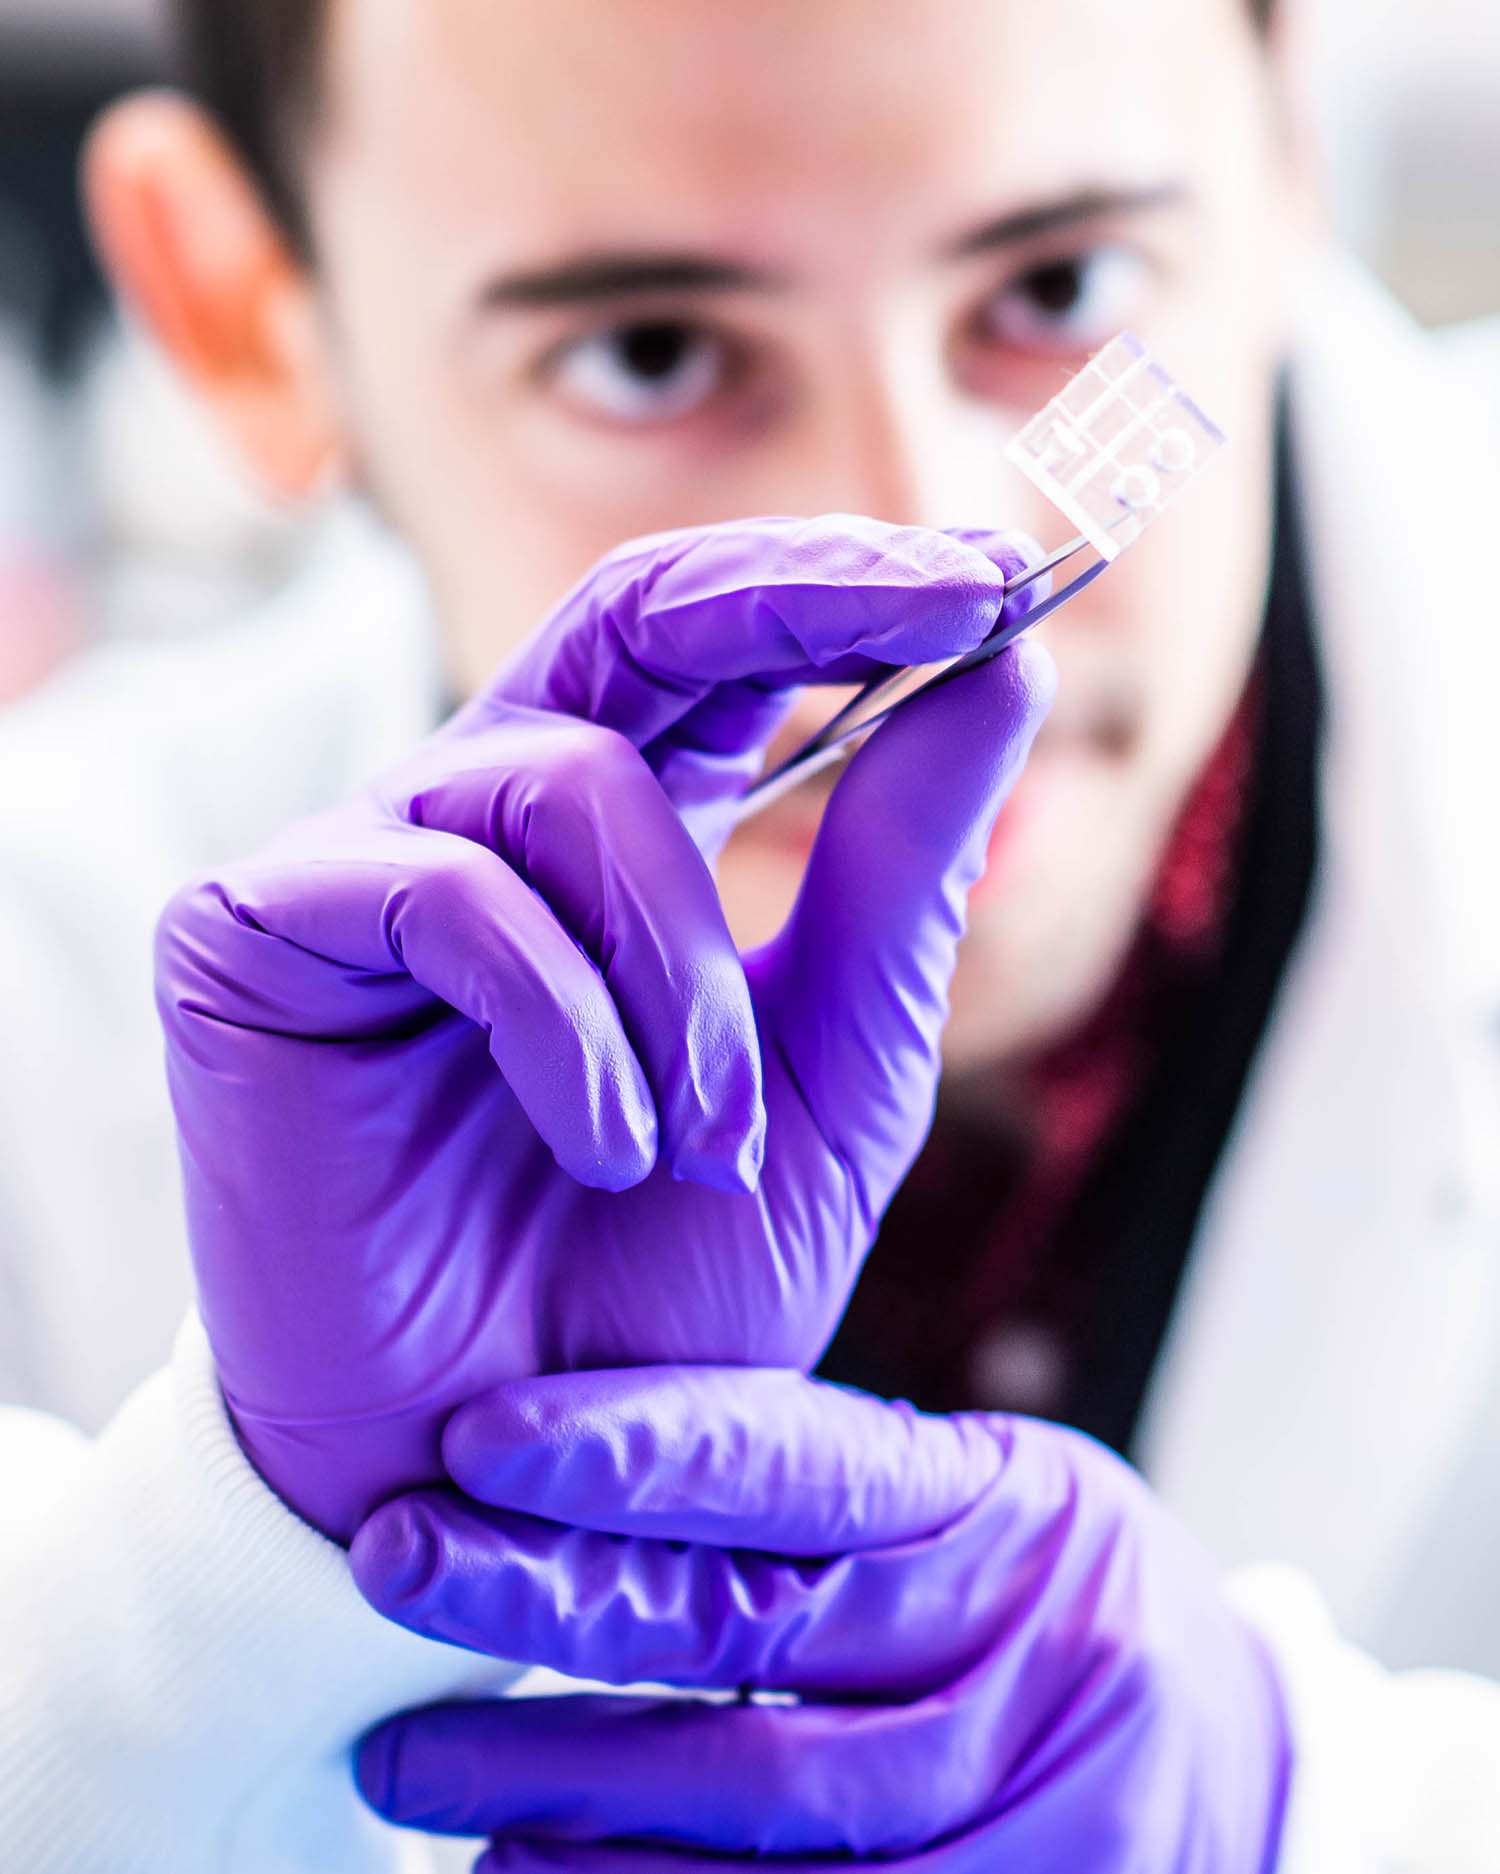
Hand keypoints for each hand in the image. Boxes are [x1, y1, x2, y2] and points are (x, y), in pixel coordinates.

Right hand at [155, 516, 1052, 1537]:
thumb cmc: (653, 1286)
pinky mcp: (257, 928)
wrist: (496, 1476)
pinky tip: (600, 1148)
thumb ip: (897, 884)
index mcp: (619, 840)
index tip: (1008, 575)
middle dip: (809, 592)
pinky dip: (565, 1021)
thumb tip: (996, 673)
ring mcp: (369, 860)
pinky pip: (448, 891)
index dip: (854, 586)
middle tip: (963, 597)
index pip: (718, 642)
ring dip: (686, 970)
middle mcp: (490, 814)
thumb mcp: (831, 1083)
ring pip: (568, 783)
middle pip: (633, 605)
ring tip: (702, 1141)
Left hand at [353, 1368, 1290, 1873]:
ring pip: (773, 1824)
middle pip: (754, 1640)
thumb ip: (823, 1510)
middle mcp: (1022, 1639)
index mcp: (1000, 1499)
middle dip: (550, 1619)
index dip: (635, 1452)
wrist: (1251, 1751)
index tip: (476, 1444)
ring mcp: (1044, 1804)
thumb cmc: (1055, 1600)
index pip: (796, 1465)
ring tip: (428, 1792)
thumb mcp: (978, 1506)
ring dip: (577, 1816)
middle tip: (391, 1583)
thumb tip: (584, 1508)